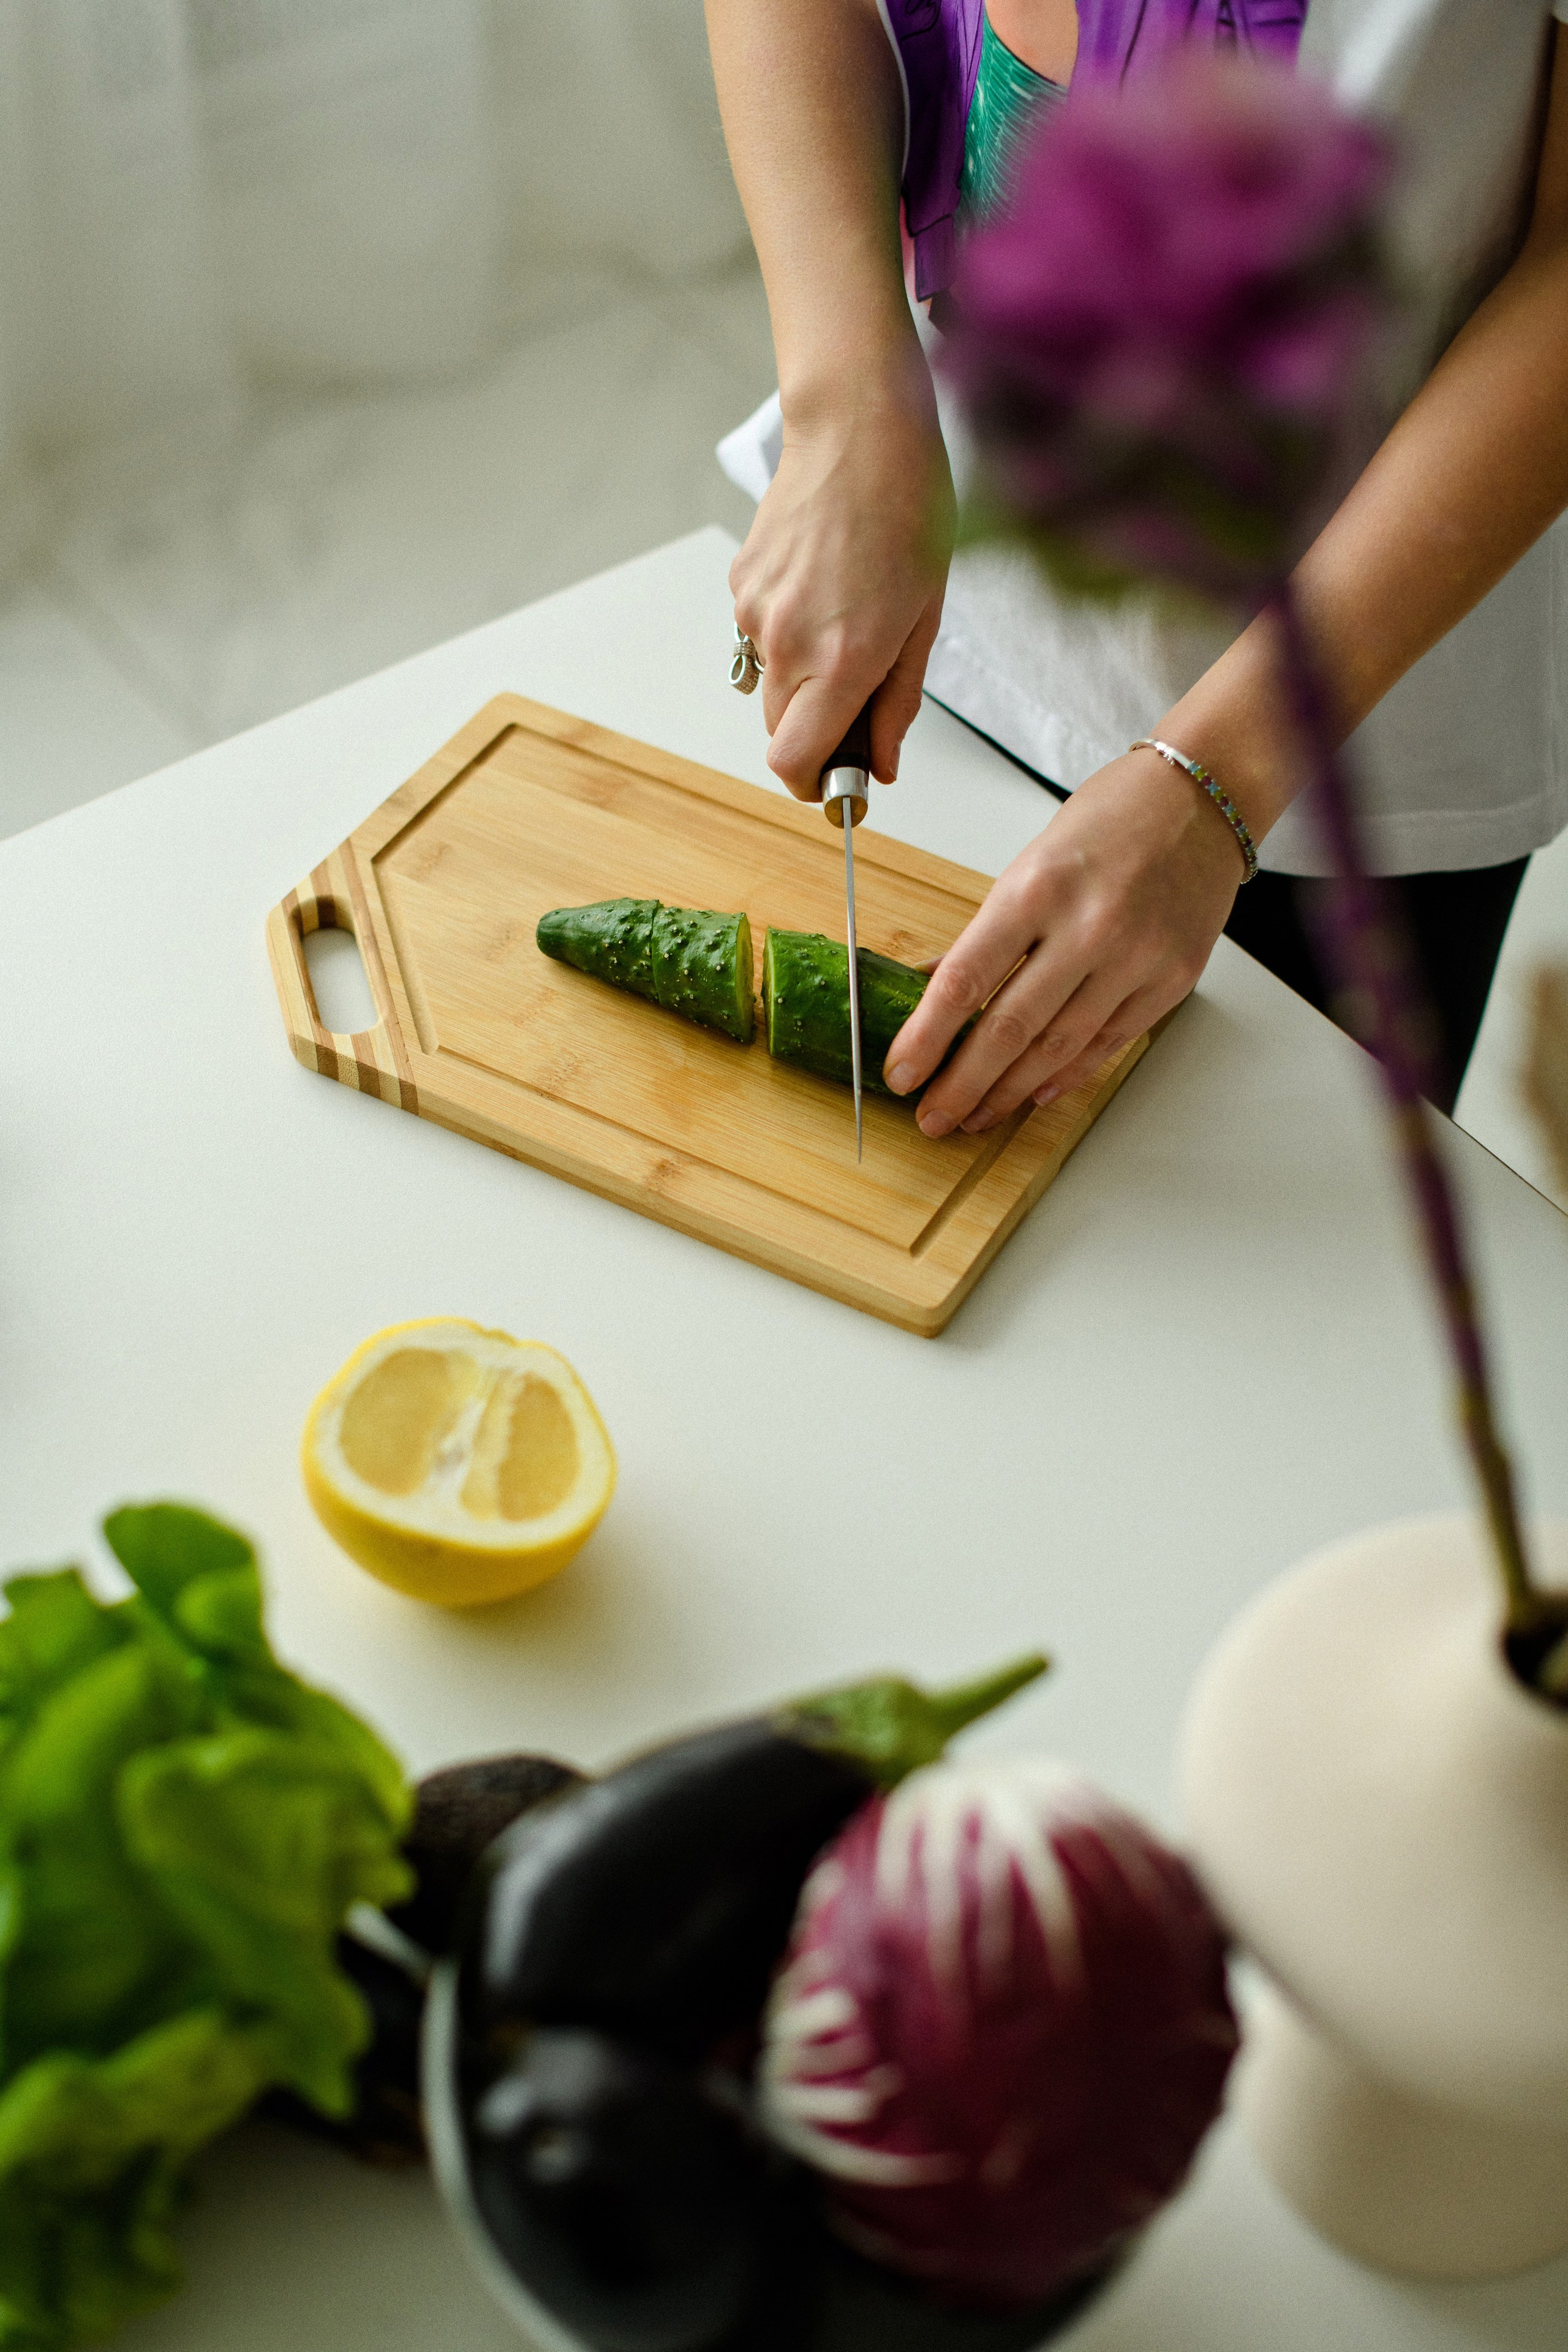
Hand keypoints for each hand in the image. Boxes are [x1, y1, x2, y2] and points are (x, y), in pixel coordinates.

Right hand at [729, 370, 954, 795]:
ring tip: (849, 620)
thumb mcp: (926, 621)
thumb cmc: (908, 509)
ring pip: (771, 685)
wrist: (859, 428)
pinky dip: (791, 635)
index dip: (816, 785)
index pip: (794, 763)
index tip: (839, 781)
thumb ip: (898, 703)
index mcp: (841, 657)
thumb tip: (880, 763)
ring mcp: (755, 612)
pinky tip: (825, 588)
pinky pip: (761, 638)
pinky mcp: (740, 584)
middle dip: (816, 734)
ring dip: (805, 679)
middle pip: (780, 732)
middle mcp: (787, 641)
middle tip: (860, 703)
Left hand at [884, 748, 1248, 1133]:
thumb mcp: (1030, 863)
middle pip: (1010, 1028)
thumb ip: (988, 933)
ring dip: (1009, 1091)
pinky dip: (1066, 1075)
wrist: (1201, 799)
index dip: (927, 1037)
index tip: (901, 1074)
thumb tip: (933, 990)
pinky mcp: (1172, 981)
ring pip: (1059, 1048)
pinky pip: (1108, 1044)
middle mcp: (1089, 928)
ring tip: (975, 1116)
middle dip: (963, 1084)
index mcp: (1037, 889)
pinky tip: (1034, 1095)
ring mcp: (1136, 959)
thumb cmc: (1110, 821)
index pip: (966, 979)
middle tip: (932, 1118)